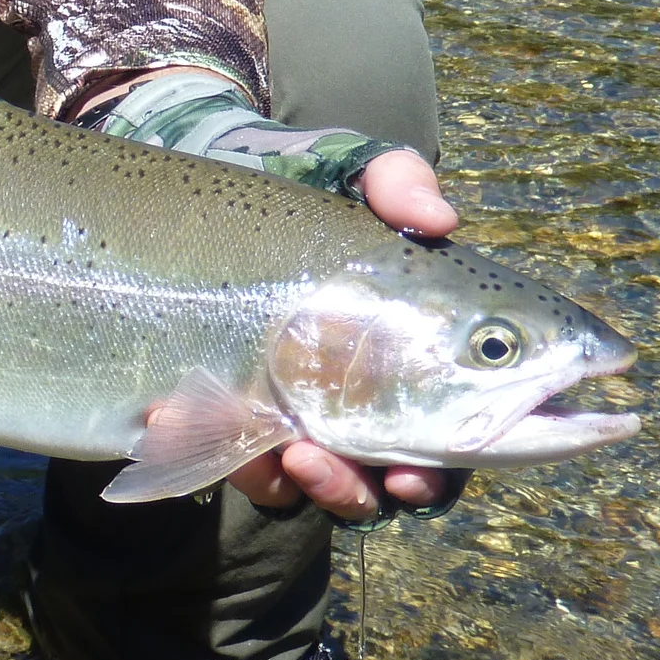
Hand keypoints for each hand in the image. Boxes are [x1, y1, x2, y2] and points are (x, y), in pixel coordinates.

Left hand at [228, 149, 457, 517]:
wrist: (221, 187)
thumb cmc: (311, 186)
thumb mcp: (354, 169)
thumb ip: (398, 181)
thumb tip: (437, 218)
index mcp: (427, 355)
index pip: (455, 439)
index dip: (442, 472)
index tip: (411, 473)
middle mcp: (378, 397)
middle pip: (390, 482)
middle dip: (361, 491)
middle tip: (327, 468)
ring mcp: (311, 410)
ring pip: (322, 485)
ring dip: (308, 482)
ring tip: (284, 449)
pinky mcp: (249, 413)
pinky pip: (252, 466)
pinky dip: (239, 463)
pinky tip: (204, 431)